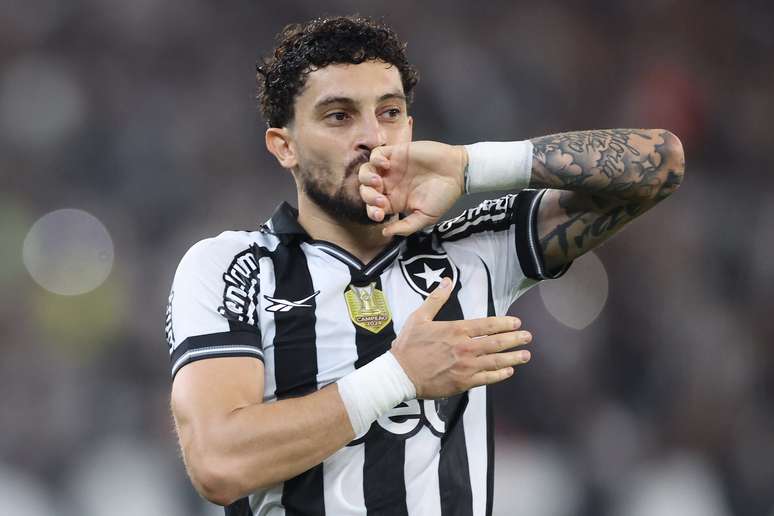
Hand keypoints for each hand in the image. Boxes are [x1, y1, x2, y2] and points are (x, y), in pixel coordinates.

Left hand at [358, 141, 467, 236]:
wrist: (458, 172)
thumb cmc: (444, 196)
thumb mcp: (426, 218)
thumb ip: (406, 226)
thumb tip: (385, 233)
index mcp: (395, 201)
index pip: (373, 207)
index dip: (372, 211)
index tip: (381, 215)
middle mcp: (390, 185)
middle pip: (366, 190)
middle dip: (368, 196)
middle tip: (381, 199)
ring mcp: (391, 168)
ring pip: (366, 171)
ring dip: (366, 178)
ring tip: (379, 182)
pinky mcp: (396, 153)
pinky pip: (376, 154)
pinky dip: (375, 159)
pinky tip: (386, 165)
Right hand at [390, 277, 531, 398]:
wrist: (399, 375)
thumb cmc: (408, 345)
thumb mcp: (419, 317)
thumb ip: (436, 299)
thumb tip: (446, 281)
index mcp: (457, 330)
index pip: (488, 325)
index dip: (505, 323)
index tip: (517, 322)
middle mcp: (465, 347)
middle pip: (497, 343)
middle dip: (515, 339)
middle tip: (528, 337)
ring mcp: (466, 367)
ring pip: (496, 361)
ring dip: (513, 358)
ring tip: (525, 355)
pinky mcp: (463, 383)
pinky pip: (487, 378)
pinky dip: (500, 375)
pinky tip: (508, 371)